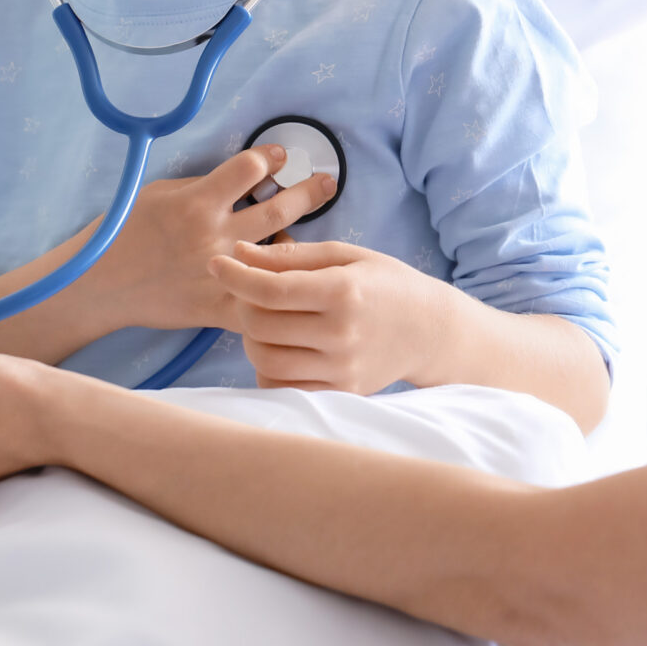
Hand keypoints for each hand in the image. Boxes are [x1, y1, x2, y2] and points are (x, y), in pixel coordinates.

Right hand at [85, 145, 335, 330]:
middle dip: (308, 191)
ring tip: (312, 230)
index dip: (270, 157)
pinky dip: (279, 291)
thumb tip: (242, 177)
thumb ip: (202, 185)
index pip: (249, 168)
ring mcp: (219, 274)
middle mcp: (213, 235)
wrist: (101, 284)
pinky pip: (260, 302)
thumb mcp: (160, 192)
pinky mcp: (217, 308)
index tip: (281, 156)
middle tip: (327, 181)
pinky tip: (290, 282)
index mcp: (197, 202)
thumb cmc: (125, 231)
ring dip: (301, 239)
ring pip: (277, 255)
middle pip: (277, 209)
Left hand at [207, 238, 453, 392]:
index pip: (272, 289)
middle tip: (248, 292)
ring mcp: (342, 369)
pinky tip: (278, 348)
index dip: (235, 276)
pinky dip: (268, 369)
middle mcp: (342, 334)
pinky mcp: (341, 392)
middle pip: (261, 326)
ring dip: (251, 339)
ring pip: (266, 361)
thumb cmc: (385, 284)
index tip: (216, 262)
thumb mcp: (346, 256)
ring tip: (263, 321)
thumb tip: (239, 253)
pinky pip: (283, 389)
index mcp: (343, 292)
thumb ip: (291, 255)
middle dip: (242, 305)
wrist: (430, 330)